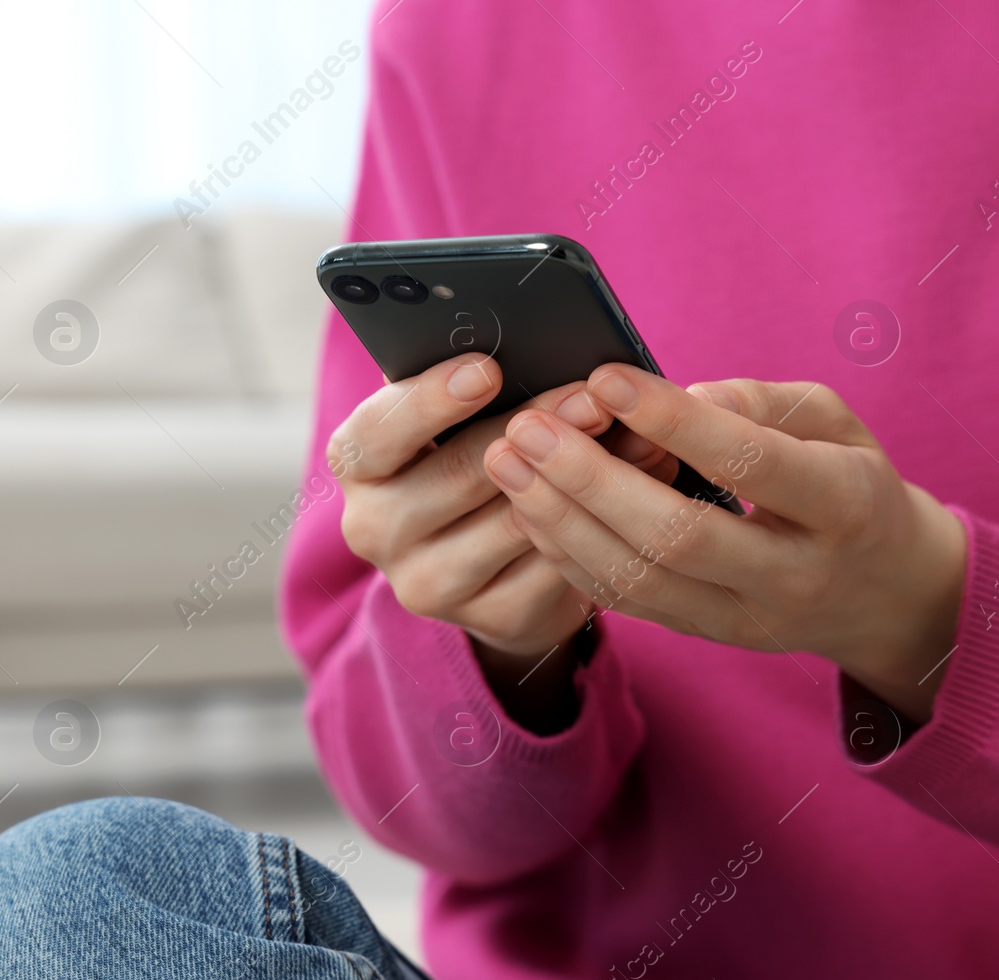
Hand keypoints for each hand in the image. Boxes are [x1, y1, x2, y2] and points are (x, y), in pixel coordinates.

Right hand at [328, 355, 673, 723]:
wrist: (493, 564)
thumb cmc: (473, 457)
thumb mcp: (451, 417)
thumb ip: (465, 383)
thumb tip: (525, 340)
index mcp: (359, 466)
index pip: (375, 432)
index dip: (428, 400)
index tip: (488, 369)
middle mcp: (375, 529)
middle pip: (458, 474)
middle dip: (536, 427)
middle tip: (593, 397)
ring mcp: (429, 583)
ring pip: (515, 520)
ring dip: (582, 476)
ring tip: (638, 436)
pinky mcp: (491, 620)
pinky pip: (554, 567)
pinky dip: (600, 525)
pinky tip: (638, 491)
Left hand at [482, 364, 966, 721]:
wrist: (884, 593)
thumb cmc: (850, 482)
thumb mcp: (836, 425)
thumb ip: (763, 404)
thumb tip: (682, 394)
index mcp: (844, 506)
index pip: (749, 463)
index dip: (672, 421)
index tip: (605, 378)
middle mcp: (793, 574)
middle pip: (676, 536)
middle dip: (589, 480)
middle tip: (527, 427)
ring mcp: (744, 618)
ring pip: (638, 579)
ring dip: (559, 520)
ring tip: (507, 462)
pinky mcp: (704, 636)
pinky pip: (623, 600)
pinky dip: (567, 554)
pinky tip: (529, 507)